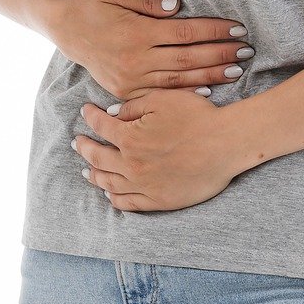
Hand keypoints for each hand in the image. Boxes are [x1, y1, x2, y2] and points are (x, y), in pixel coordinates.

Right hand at [49, 0, 253, 100]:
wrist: (63, 30)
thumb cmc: (90, 4)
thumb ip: (145, 0)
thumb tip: (176, 5)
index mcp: (136, 33)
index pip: (185, 32)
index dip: (214, 31)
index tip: (238, 28)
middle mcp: (135, 59)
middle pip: (188, 58)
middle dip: (221, 53)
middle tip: (247, 50)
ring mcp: (131, 79)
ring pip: (179, 78)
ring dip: (211, 75)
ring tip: (237, 70)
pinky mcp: (126, 90)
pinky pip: (161, 94)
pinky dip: (186, 93)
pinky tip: (207, 91)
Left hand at [72, 88, 246, 212]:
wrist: (226, 144)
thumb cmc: (198, 117)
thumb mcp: (163, 100)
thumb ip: (134, 106)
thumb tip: (112, 115)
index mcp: (130, 137)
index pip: (100, 127)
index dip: (90, 117)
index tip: (86, 112)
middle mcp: (131, 164)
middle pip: (97, 158)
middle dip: (85, 148)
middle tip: (78, 143)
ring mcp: (144, 185)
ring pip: (108, 183)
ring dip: (94, 174)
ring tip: (87, 170)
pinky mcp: (158, 201)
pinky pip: (127, 203)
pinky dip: (113, 197)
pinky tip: (109, 192)